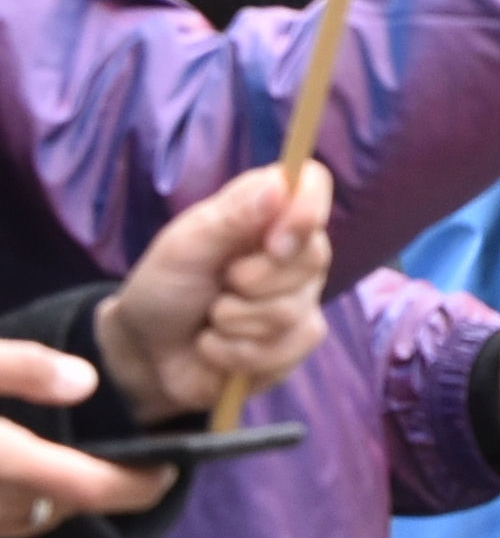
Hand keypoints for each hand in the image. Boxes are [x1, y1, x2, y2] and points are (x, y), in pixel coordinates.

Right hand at [0, 345, 166, 535]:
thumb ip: (22, 369)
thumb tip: (86, 381)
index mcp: (6, 463)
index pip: (91, 488)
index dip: (138, 485)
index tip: (169, 469)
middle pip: (68, 506)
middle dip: (102, 486)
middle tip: (130, 459)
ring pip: (36, 519)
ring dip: (63, 497)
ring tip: (84, 464)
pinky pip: (6, 522)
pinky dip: (27, 502)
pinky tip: (28, 475)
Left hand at [87, 162, 329, 413]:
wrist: (147, 353)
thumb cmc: (163, 286)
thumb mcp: (184, 247)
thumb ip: (232, 217)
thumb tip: (281, 185)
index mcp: (267, 211)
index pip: (314, 184)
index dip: (307, 208)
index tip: (274, 241)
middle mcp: (294, 249)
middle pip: (313, 256)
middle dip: (255, 281)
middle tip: (222, 282)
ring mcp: (302, 296)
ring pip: (292, 310)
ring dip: (235, 320)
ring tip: (210, 319)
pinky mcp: (297, 340)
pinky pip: (287, 347)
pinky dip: (237, 352)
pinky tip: (218, 345)